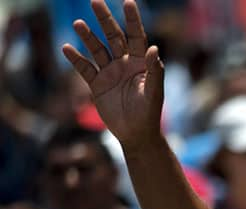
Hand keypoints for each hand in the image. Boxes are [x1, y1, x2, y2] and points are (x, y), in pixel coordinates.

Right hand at [61, 0, 163, 150]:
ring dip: (88, 36)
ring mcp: (110, 73)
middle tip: (95, 1)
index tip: (127, 2)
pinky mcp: (97, 85)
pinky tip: (66, 48)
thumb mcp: (154, 93)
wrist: (136, 134)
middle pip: (113, 37)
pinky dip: (76, 59)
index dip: (132, 20)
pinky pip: (85, 68)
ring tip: (79, 23)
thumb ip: (155, 72)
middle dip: (105, 20)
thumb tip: (153, 48)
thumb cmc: (149, 114)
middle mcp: (124, 64)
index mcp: (141, 63)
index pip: (136, 37)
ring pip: (97, 49)